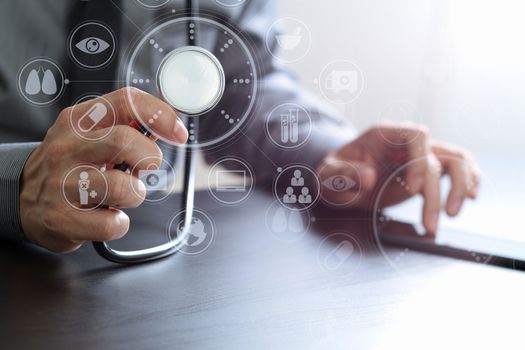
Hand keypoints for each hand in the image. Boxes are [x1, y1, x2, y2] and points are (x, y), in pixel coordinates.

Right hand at [20, 88, 187, 252]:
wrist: (23, 197)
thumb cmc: (70, 165)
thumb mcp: (90, 135)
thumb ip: (126, 126)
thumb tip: (167, 125)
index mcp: (78, 121)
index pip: (125, 102)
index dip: (160, 115)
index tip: (178, 133)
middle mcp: (67, 148)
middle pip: (124, 142)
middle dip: (148, 158)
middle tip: (145, 168)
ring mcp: (61, 184)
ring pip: (121, 187)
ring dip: (135, 194)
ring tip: (123, 194)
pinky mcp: (61, 218)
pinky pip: (111, 224)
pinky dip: (119, 223)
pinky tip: (107, 215)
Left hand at [317, 122, 480, 233]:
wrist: (340, 180)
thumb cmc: (334, 173)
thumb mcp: (328, 175)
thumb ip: (343, 174)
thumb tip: (368, 178)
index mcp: (385, 135)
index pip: (417, 135)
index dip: (420, 160)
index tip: (413, 189)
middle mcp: (406, 143)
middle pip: (439, 154)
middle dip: (441, 190)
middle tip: (434, 219)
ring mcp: (420, 156)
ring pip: (457, 160)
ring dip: (461, 187)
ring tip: (452, 214)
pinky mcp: (427, 173)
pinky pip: (457, 171)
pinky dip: (468, 182)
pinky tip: (469, 199)